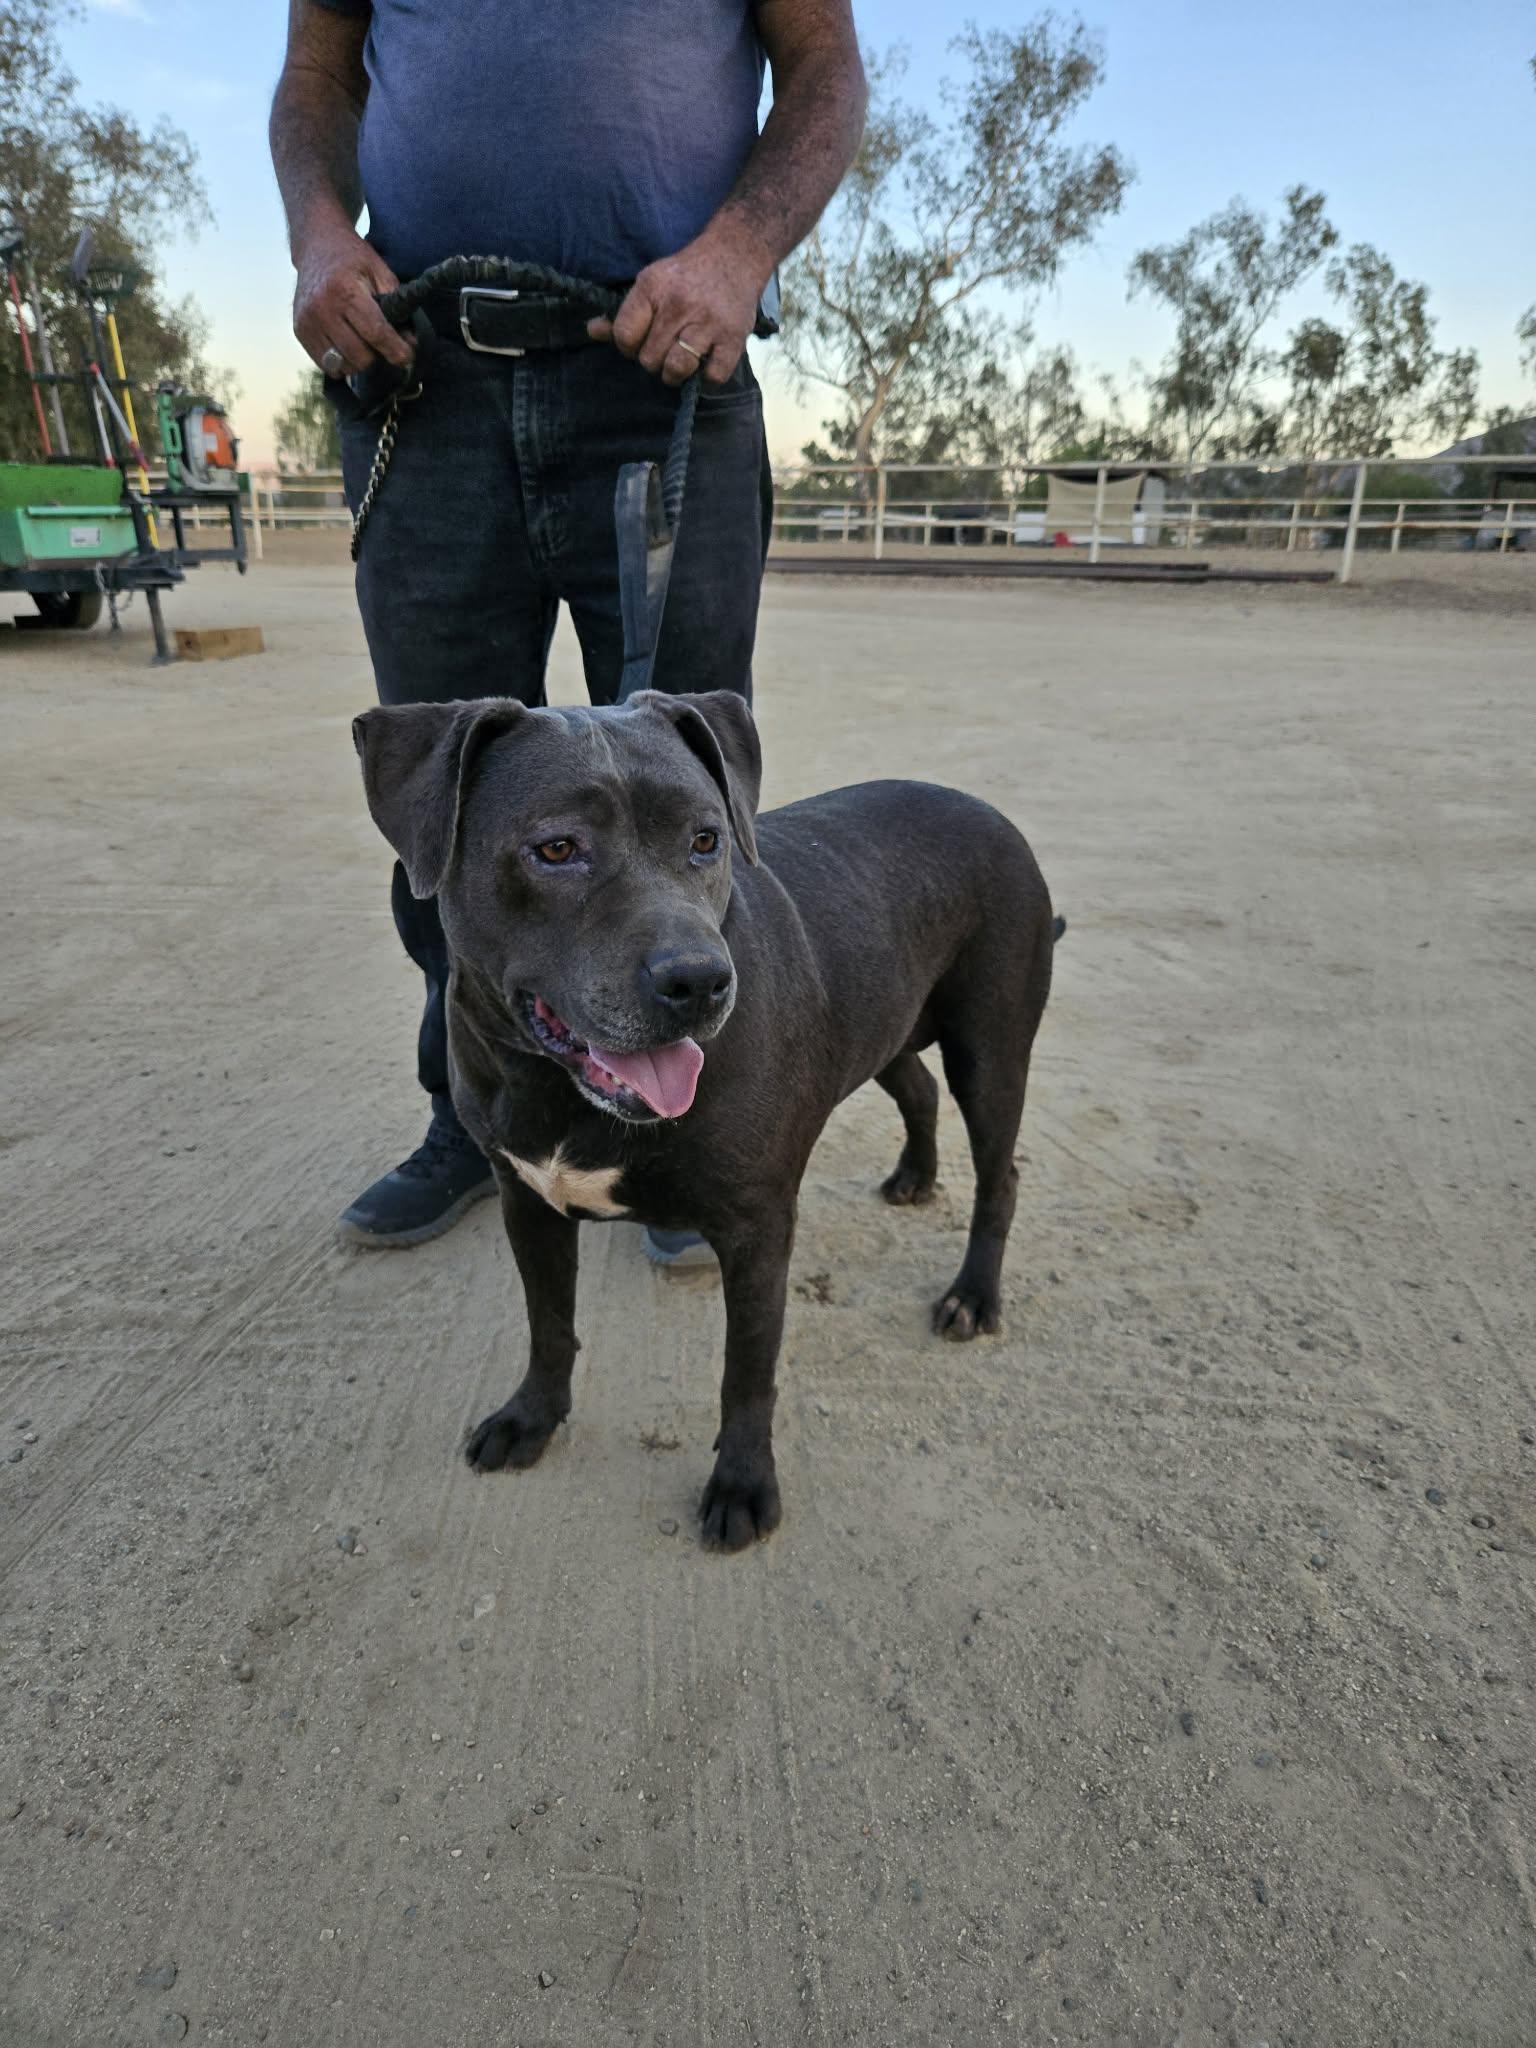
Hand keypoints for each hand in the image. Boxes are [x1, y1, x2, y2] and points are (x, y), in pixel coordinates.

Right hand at [292, 220, 413, 376]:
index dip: (395, 350)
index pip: (375, 332)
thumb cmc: (353, 259)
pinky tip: (346, 345)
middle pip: (359, 356)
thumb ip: (397, 307)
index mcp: (346, 290)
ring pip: (342, 365)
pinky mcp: (299, 330)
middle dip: (377, 355)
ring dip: (358, 360)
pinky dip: (341, 361)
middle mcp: (323, 307)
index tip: (407, 357)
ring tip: (363, 343)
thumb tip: (411, 343)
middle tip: (382, 344)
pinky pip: (325, 364)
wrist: (316, 245)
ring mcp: (308, 320)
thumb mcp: (380, 273)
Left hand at [588, 226, 770, 387]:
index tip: (640, 341)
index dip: (628, 346)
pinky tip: (705, 364)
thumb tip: (593, 331)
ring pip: (676, 369)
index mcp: (653, 287)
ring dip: (675, 374)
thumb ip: (623, 311)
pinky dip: (707, 378)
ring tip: (680, 364)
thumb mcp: (651, 283)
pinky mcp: (733, 338)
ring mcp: (708, 322)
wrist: (735, 253)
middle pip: (648, 358)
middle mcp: (679, 304)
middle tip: (664, 349)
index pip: (624, 335)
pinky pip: (712, 376)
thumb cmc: (687, 274)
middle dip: (653, 360)